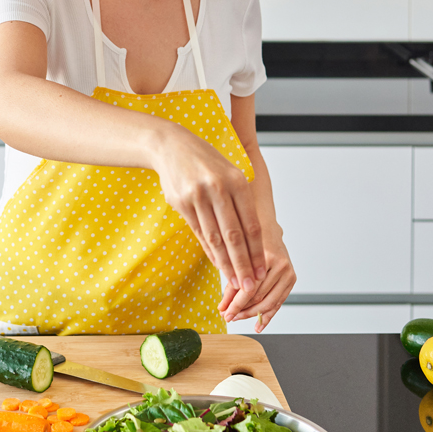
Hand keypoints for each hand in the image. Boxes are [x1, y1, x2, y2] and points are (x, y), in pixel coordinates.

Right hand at [151, 125, 265, 291]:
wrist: (171, 145)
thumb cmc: (205, 161)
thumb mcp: (230, 172)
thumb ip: (241, 201)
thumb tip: (254, 238)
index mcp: (236, 181)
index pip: (251, 225)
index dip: (256, 251)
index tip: (261, 271)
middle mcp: (218, 189)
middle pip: (234, 235)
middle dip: (243, 264)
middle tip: (250, 285)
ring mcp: (198, 196)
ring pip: (215, 238)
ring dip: (226, 263)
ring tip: (234, 281)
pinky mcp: (181, 203)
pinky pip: (199, 232)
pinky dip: (209, 251)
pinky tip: (217, 263)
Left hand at [219, 232, 295, 332]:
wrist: (268, 231)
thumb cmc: (250, 243)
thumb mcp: (237, 260)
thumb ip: (231, 284)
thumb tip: (222, 307)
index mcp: (266, 257)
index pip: (250, 288)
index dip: (236, 304)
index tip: (225, 314)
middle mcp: (280, 265)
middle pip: (259, 297)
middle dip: (242, 310)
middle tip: (229, 317)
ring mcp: (288, 273)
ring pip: (269, 302)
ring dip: (252, 314)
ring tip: (239, 318)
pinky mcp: (292, 279)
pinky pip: (278, 302)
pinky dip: (267, 315)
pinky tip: (258, 325)